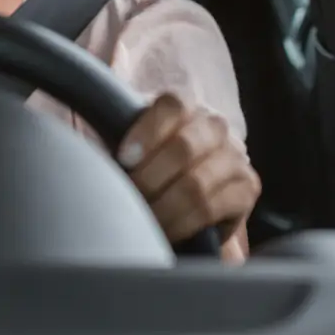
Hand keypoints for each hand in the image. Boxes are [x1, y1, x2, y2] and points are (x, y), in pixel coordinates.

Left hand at [118, 93, 259, 257]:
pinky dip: (182, 222)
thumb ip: (119, 138)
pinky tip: (166, 229)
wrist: (186, 197)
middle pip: (185, 147)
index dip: (146, 132)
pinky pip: (211, 207)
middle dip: (150, 178)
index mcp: (185, 107)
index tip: (124, 159)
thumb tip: (86, 153)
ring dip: (163, 206)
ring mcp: (236, 156)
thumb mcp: (134, 145)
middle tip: (130, 196)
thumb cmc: (150, 165)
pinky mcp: (247, 188)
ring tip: (143, 217)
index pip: (172, 106)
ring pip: (196, 182)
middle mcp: (215, 126)